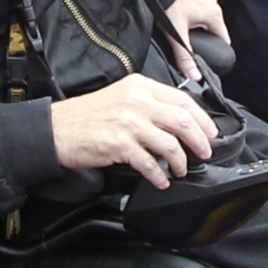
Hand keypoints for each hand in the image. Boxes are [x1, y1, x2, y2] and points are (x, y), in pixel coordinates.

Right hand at [49, 72, 217, 188]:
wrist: (57, 129)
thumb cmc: (86, 116)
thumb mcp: (120, 96)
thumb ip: (147, 103)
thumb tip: (177, 120)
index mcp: (139, 86)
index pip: (182, 100)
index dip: (202, 119)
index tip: (210, 132)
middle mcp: (137, 101)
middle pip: (182, 121)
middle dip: (200, 141)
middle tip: (204, 153)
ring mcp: (129, 122)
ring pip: (171, 144)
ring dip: (181, 161)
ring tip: (181, 169)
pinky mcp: (120, 144)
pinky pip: (150, 163)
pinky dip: (160, 175)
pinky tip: (161, 180)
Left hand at [165, 0, 229, 83]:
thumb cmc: (168, 2)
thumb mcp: (175, 32)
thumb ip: (184, 56)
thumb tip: (195, 77)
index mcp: (215, 14)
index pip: (223, 40)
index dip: (214, 52)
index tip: (204, 59)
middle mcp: (213, 3)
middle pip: (213, 30)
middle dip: (202, 40)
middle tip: (186, 46)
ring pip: (203, 18)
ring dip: (194, 27)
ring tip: (179, 31)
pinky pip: (196, 8)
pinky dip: (189, 15)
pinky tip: (176, 17)